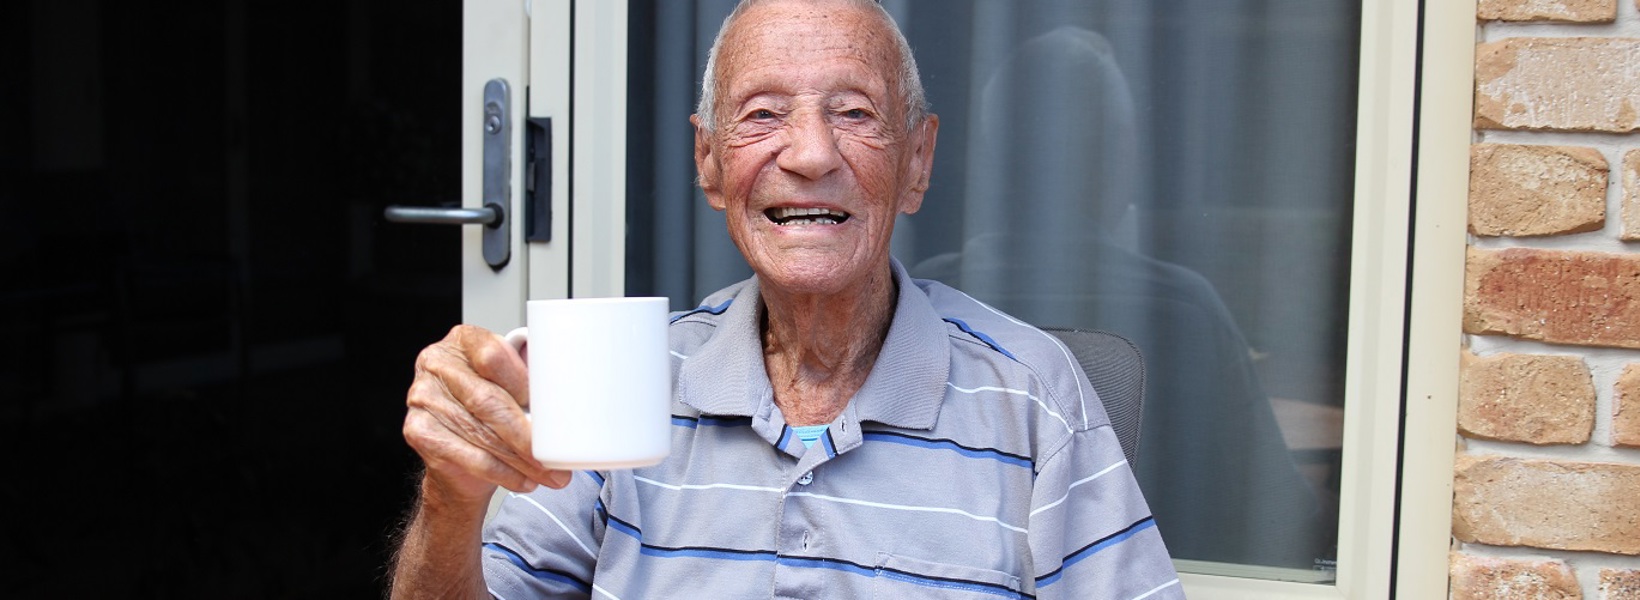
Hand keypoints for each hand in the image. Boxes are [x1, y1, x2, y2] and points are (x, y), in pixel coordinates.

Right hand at [402, 324, 571, 510]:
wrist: (458, 451)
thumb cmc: (491, 409)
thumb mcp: (511, 385)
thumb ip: (532, 381)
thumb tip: (573, 396)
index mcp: (463, 340)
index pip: (493, 356)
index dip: (523, 383)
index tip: (551, 411)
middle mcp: (437, 363)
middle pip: (487, 400)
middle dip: (526, 434)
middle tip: (555, 457)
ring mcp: (422, 396)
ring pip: (480, 433)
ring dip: (519, 459)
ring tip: (548, 473)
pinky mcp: (417, 430)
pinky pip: (467, 456)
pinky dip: (501, 473)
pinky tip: (523, 480)